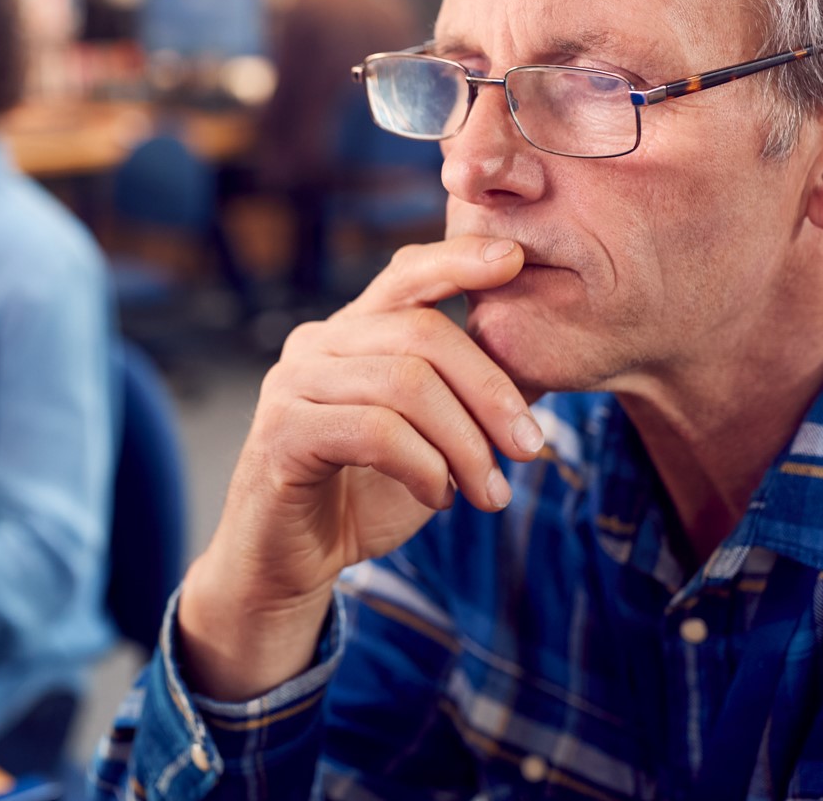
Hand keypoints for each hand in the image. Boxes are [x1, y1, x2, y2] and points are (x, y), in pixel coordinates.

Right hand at [178, 235, 542, 699]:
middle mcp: (315, 343)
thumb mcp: (430, 439)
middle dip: (490, 391)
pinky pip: (375, 431)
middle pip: (421, 332)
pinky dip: (425, 466)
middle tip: (531, 449)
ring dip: (465, 444)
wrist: (288, 563)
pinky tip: (440, 497)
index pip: (406, 274)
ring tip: (490, 493)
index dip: (459, 260)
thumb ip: (469, 396)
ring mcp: (292, 383)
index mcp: (350, 332)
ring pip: (404, 383)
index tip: (515, 259)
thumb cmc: (361, 494)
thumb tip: (540, 362)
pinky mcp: (283, 432)